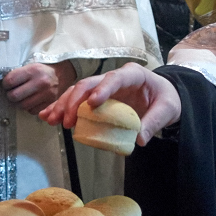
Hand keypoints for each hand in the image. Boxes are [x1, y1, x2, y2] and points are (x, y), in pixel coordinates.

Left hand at [3, 60, 76, 112]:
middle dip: (10, 95)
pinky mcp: (50, 104)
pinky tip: (31, 101)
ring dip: (19, 103)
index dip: (5, 84)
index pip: (10, 81)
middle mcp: (40, 82)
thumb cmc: (41, 71)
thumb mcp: (30, 66)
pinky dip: (29, 107)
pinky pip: (32, 111)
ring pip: (22, 105)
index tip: (7, 85)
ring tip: (21, 97)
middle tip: (12, 93)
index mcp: (33, 70)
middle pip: (14, 96)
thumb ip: (18, 74)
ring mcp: (46, 95)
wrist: (61, 74)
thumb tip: (4, 85)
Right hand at [39, 63, 180, 146]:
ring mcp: (103, 87)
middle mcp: (114, 78)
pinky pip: (77, 101)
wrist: (164, 96)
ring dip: (63, 105)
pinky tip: (48, 117)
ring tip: (50, 119)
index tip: (92, 103)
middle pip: (89, 84)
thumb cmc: (166, 99)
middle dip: (74, 101)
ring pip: (78, 91)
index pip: (115, 78)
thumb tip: (140, 140)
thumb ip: (154, 122)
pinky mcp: (97, 98)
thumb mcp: (167, 109)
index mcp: (133, 74)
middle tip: (67, 120)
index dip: (102, 89)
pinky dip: (62, 108)